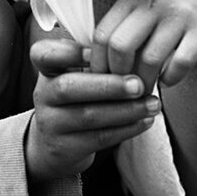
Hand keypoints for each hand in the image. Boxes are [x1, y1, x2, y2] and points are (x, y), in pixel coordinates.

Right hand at [25, 37, 157, 181]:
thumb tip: (135, 47)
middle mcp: (44, 94)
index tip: (95, 52)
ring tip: (152, 104)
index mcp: (48, 69)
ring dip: (125, 110)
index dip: (68, 52)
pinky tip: (145, 121)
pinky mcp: (65, 147)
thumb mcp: (76, 74)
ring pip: (88, 116)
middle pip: (68, 88)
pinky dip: (125, 129)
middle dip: (107, 86)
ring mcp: (51, 123)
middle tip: (138, 84)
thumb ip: (96, 60)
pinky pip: (98, 138)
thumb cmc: (76, 98)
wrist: (54, 142)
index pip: (44, 54)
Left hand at [88, 0, 196, 90]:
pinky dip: (171, 78)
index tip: (102, 79)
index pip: (102, 33)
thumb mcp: (146, 1)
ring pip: (150, 58)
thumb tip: (93, 60)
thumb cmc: (176, 1)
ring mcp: (179, 15)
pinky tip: (168, 79)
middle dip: (119, 75)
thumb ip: (122, 23)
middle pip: (120, 46)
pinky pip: (180, 62)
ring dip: (145, 82)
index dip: (98, 62)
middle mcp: (154, 2)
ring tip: (145, 89)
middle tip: (124, 88)